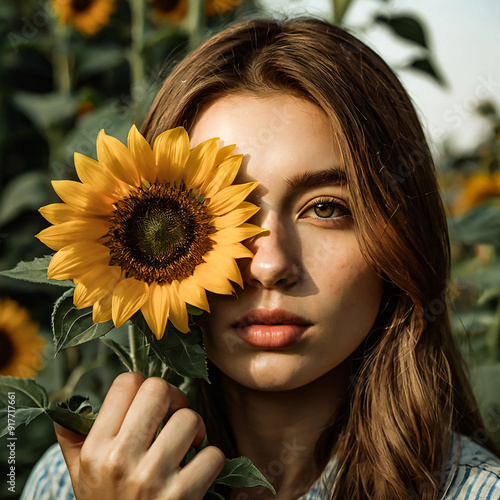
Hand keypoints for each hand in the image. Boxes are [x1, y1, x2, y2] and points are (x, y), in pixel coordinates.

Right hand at [55, 372, 224, 499]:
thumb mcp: (80, 474)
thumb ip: (73, 438)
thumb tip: (66, 405)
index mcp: (96, 448)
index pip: (127, 383)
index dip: (145, 384)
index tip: (153, 403)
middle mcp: (120, 459)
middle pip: (159, 390)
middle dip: (175, 397)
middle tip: (175, 415)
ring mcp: (151, 478)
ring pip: (189, 419)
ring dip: (196, 429)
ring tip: (188, 443)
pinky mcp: (181, 497)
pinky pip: (212, 455)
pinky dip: (211, 459)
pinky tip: (198, 470)